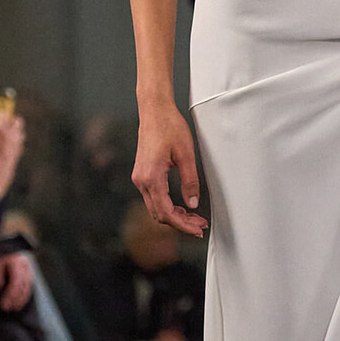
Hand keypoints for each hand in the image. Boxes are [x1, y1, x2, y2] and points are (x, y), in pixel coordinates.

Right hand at [133, 103, 206, 238]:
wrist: (154, 110)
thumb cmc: (169, 126)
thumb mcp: (186, 154)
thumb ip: (190, 181)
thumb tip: (192, 203)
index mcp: (151, 177)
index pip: (166, 212)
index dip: (182, 225)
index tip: (197, 229)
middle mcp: (141, 180)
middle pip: (159, 214)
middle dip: (180, 223)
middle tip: (200, 225)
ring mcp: (139, 178)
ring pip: (155, 208)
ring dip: (174, 216)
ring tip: (194, 218)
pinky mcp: (142, 174)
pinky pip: (153, 198)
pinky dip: (167, 206)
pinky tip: (181, 207)